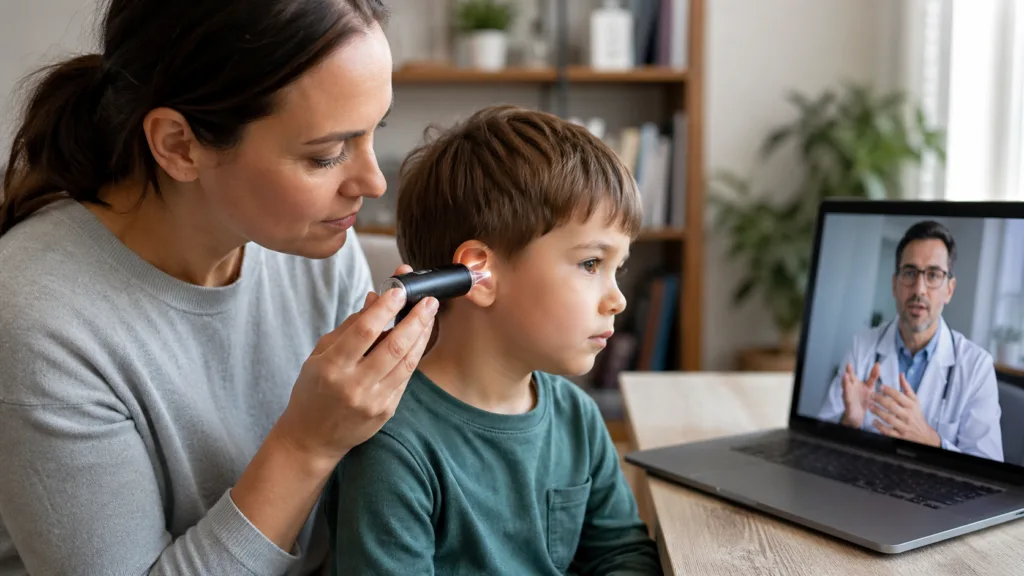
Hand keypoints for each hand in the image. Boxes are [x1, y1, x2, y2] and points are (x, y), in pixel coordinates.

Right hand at [274, 264, 437, 469]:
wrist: (311, 439)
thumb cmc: (312, 391)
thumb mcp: (320, 355)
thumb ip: (349, 327)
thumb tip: (375, 299)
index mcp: (332, 368)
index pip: (364, 331)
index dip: (385, 309)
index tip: (400, 291)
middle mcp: (354, 386)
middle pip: (393, 346)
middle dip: (415, 320)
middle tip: (429, 301)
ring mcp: (373, 401)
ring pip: (406, 363)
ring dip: (422, 336)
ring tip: (430, 315)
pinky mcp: (386, 411)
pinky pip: (405, 378)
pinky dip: (414, 355)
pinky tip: (420, 339)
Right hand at [840, 361, 878, 427]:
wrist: (857, 416)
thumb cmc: (862, 399)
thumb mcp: (869, 387)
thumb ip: (872, 376)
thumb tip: (877, 364)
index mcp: (855, 383)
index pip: (854, 376)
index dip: (851, 370)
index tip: (852, 364)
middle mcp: (850, 388)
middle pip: (848, 380)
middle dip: (848, 373)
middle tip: (848, 365)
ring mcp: (848, 396)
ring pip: (846, 388)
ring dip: (845, 383)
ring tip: (845, 376)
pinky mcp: (848, 404)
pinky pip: (847, 399)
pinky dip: (846, 395)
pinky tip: (846, 391)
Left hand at [869, 374, 940, 446]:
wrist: (924, 435)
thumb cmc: (917, 415)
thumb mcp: (915, 401)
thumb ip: (906, 388)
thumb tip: (901, 374)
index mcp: (911, 406)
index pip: (899, 396)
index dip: (889, 390)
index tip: (880, 386)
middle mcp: (908, 416)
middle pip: (892, 406)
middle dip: (880, 400)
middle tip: (871, 395)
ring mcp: (904, 426)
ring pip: (889, 418)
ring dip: (878, 412)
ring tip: (869, 406)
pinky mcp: (900, 436)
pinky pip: (888, 431)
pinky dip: (880, 426)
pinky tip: (874, 421)